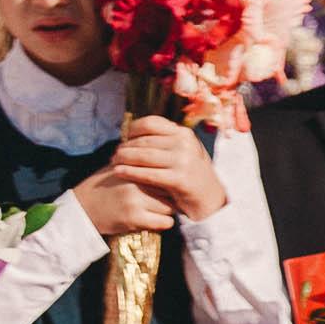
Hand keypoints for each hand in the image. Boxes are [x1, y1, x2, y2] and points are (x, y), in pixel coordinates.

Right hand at [72, 165, 175, 235]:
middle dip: (169, 196)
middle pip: (169, 190)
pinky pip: (164, 222)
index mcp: (131, 167)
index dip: (166, 181)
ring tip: (156, 211)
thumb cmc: (98, 188)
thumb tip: (160, 160)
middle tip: (163, 201)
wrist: (80, 209)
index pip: (163, 171)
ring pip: (169, 207)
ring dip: (166, 211)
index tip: (165, 188)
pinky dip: (162, 223)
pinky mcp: (134, 218)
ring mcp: (135, 200)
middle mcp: (134, 182)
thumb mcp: (114, 169)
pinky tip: (153, 221)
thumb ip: (135, 165)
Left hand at [109, 116, 226, 220]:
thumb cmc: (189, 174)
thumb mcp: (182, 151)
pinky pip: (148, 174)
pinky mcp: (179, 179)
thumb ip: (163, 140)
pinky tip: (118, 172)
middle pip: (144, 141)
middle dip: (125, 147)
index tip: (124, 138)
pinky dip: (130, 172)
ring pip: (143, 156)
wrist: (210, 199)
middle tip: (114, 154)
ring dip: (124, 158)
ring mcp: (183, 161)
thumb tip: (131, 130)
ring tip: (113, 162)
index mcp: (184, 134)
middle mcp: (184, 144)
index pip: (151, 123)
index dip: (133, 129)